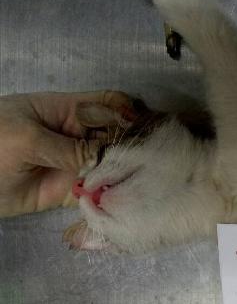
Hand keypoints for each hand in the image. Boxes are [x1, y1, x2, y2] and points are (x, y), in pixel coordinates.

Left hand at [0, 91, 140, 216]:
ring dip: (123, 175)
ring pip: (111, 166)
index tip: (141, 131)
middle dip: (130, 147)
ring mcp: (75, 164)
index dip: (128, 113)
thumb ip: (68, 149)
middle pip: (116, 136)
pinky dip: (110, 197)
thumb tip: (107, 158)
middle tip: (143, 162)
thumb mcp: (26, 139)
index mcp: (67, 110)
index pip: (109, 104)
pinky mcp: (70, 192)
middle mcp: (77, 136)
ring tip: (135, 183)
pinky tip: (120, 199)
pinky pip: (97, 194)